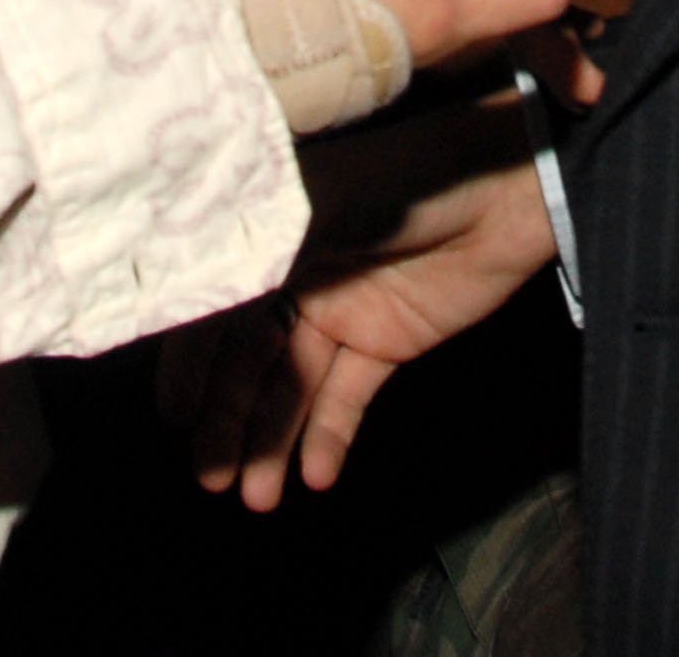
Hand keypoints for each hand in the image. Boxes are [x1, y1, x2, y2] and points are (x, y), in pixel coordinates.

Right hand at [162, 86, 558, 505]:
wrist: (500, 192)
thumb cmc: (403, 181)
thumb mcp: (317, 206)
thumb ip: (255, 252)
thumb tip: (189, 288)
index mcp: (269, 237)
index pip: (216, 310)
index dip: (192, 364)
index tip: (178, 417)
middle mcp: (296, 277)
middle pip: (249, 361)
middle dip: (229, 421)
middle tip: (213, 478)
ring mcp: (340, 311)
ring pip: (293, 388)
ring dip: (272, 441)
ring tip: (259, 497)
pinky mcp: (387, 341)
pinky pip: (347, 395)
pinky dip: (330, 435)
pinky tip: (316, 476)